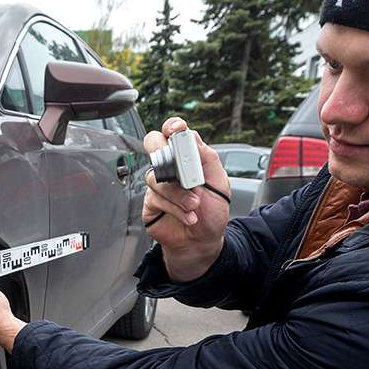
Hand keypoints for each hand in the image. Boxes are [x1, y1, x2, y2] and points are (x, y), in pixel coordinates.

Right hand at [143, 117, 230, 281]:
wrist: (203, 241)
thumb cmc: (211, 210)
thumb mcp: (219, 182)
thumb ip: (206, 158)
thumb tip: (190, 137)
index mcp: (186, 156)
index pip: (174, 133)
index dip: (172, 127)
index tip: (176, 129)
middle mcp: (170, 167)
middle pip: (153, 144)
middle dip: (163, 152)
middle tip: (178, 169)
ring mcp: (158, 185)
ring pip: (156, 176)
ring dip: (178, 193)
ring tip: (194, 205)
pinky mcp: (150, 203)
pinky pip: (155, 198)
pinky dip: (175, 208)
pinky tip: (188, 216)